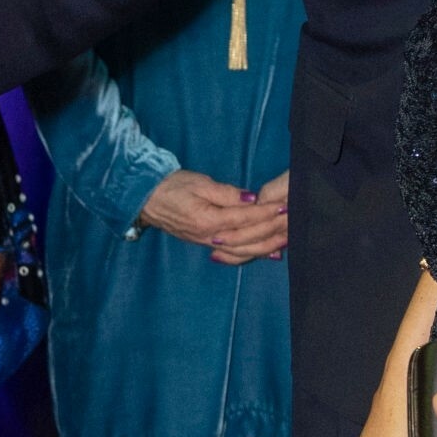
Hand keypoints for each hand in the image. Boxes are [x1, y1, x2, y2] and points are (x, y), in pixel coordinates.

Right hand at [138, 169, 287, 262]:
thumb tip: (251, 199)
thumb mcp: (199, 183)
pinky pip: (233, 253)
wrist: (145, 199)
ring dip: (265, 246)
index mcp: (207, 220)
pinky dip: (251, 254)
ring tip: (286, 240)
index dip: (265, 213)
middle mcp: (209, 237)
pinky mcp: (205, 244)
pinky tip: (266, 252)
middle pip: (246, 239)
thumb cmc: (171, 186)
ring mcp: (206, 243)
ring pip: (242, 250)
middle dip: (270, 231)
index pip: (243, 218)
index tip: (283, 207)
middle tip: (291, 222)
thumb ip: (226, 193)